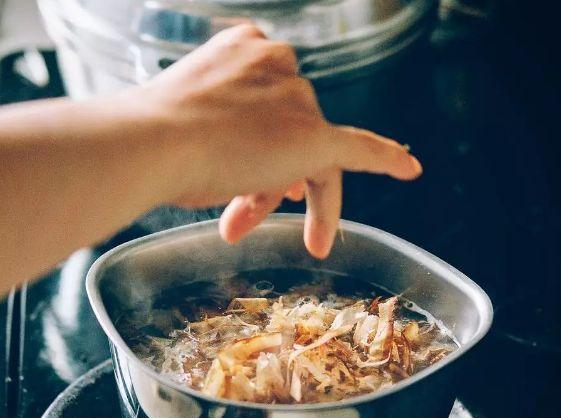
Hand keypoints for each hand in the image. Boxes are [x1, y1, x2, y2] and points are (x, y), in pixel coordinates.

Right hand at [141, 24, 421, 257]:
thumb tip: (240, 168)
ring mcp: (296, 98)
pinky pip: (360, 149)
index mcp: (240, 50)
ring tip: (239, 226)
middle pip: (280, 130)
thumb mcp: (187, 126)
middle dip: (257, 176)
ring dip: (267, 192)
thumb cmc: (152, 136)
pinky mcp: (315, 136)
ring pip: (296, 155)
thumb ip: (218, 132)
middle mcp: (275, 64)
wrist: (153, 142)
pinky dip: (386, 159)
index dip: (254, 139)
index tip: (244, 164)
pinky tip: (408, 169)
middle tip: (234, 215)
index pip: (259, 102)